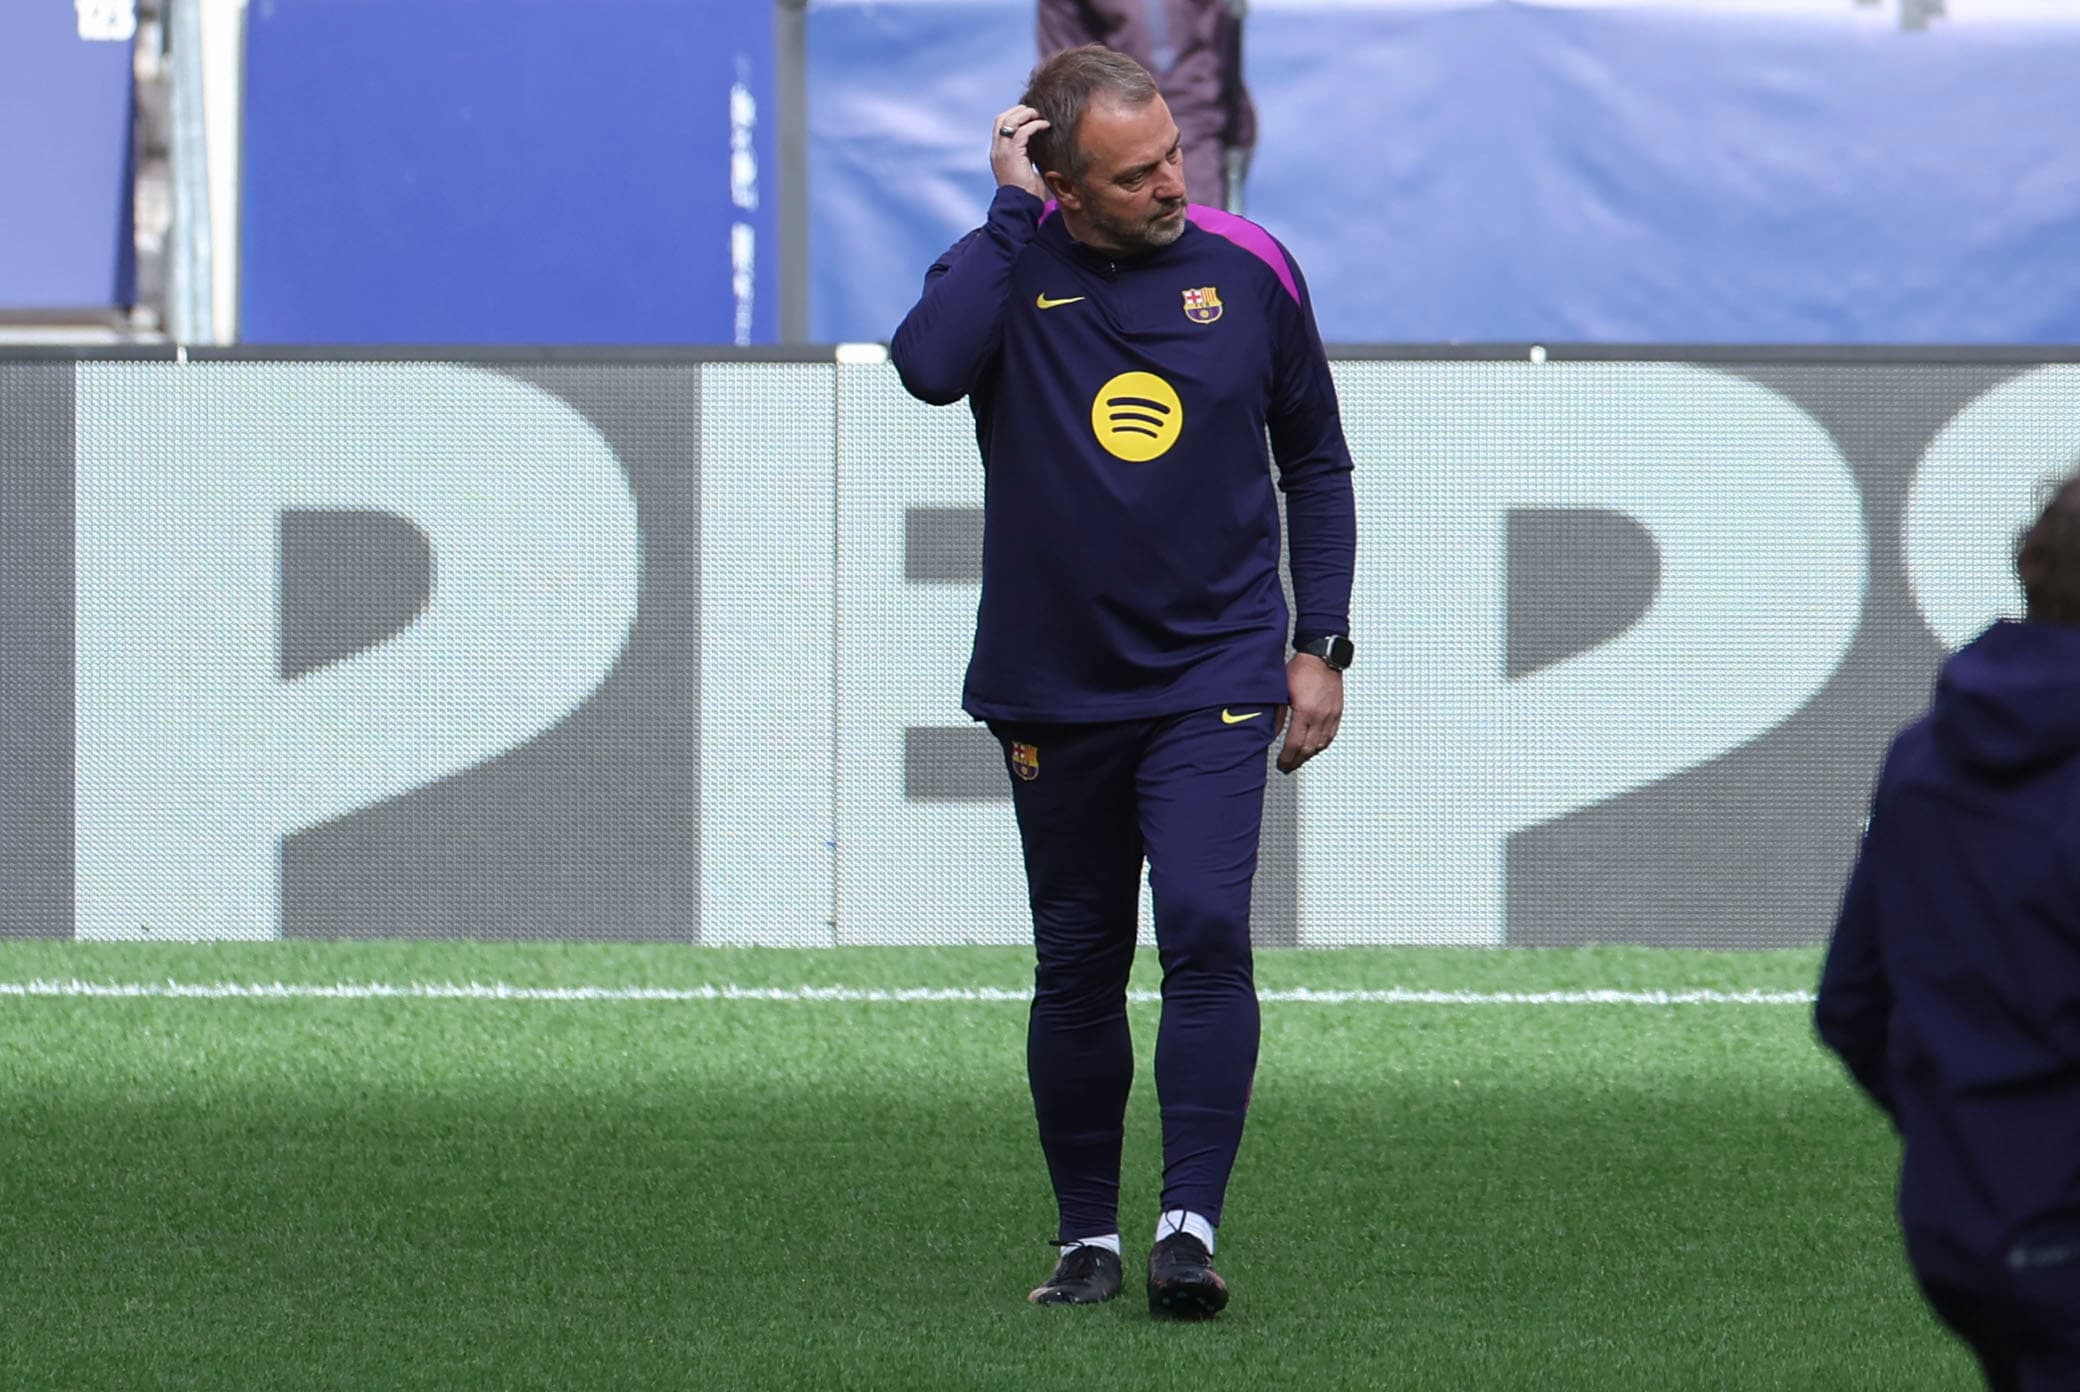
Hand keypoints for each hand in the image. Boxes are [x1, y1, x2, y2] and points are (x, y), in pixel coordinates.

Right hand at [990, 105, 1050, 200]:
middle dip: (1019, 111)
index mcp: (998, 153)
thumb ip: (1027, 156)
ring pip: (1011, 120)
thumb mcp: (1025, 169)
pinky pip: (1023, 131)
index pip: (1000, 125)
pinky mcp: (1013, 153)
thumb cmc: (1026, 192)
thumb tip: (1040, 146)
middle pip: (1002, 118)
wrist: (1020, 205)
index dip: (1014, 115)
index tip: (1030, 116)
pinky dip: (1035, 125)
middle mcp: (997, 149)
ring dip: (1027, 114)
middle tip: (1036, 113)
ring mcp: (1003, 151)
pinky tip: (1045, 126)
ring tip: (1040, 117)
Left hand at [1275, 653, 1343, 774]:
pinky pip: (1331, 735)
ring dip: (1310, 755)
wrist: (1322, 656)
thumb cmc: (1302, 669)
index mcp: (1305, 711)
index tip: (1282, 764)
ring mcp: (1331, 715)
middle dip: (1297, 761)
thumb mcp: (1281, 691)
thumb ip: (1276, 714)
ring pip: (1322, 744)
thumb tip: (1271, 732)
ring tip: (1299, 759)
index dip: (1287, 758)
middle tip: (1288, 767)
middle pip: (1309, 749)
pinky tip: (1315, 747)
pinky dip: (1322, 745)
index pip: (1295, 744)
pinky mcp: (1338, 712)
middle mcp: (1321, 716)